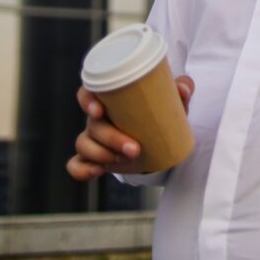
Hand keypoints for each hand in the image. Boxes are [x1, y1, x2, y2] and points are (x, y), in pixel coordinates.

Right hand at [66, 75, 194, 180]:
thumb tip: (183, 89)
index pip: (88, 93)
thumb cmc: (160, 112)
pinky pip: (76, 164)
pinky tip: (98, 171)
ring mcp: (94, 138)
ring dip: (101, 154)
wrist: (159, 139)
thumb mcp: (172, 100)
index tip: (99, 110)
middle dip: (110, 138)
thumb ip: (181, 88)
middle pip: (92, 125)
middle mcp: (98, 117)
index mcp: (111, 98)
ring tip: (125, 159)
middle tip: (134, 148)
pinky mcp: (94, 158)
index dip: (87, 100)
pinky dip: (82, 169)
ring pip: (83, 144)